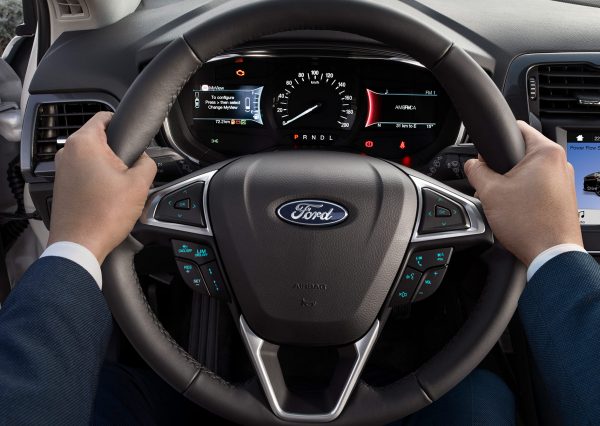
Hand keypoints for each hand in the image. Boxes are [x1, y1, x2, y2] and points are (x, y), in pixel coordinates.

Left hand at [48, 112, 156, 263]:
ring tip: (120, 188)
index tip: (133, 135)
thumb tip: (145, 160)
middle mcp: (67, 152)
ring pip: (91, 157)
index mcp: (84, 143)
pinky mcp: (61, 185)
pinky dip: (97, 179)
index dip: (122, 122)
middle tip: (130, 170)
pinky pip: (83, 173)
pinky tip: (108, 197)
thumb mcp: (139, 185)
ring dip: (108, 167)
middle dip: (118, 150)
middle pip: (99, 138)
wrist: (80, 246)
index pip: (104, 116)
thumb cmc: (103, 215)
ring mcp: (61, 169)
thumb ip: (147, 163)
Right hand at [464, 121, 582, 265]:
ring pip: (529, 172)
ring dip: (512, 183)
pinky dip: (524, 195)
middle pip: (521, 153)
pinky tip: (516, 211)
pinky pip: (538, 187)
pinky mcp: (563, 197)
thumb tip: (472, 165)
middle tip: (491, 185)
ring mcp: (565, 181)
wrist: (551, 255)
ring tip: (504, 202)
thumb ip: (476, 171)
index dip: (495, 140)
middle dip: (502, 167)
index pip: (516, 128)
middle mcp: (561, 163)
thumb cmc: (529, 224)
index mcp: (546, 152)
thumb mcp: (489, 192)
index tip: (486, 155)